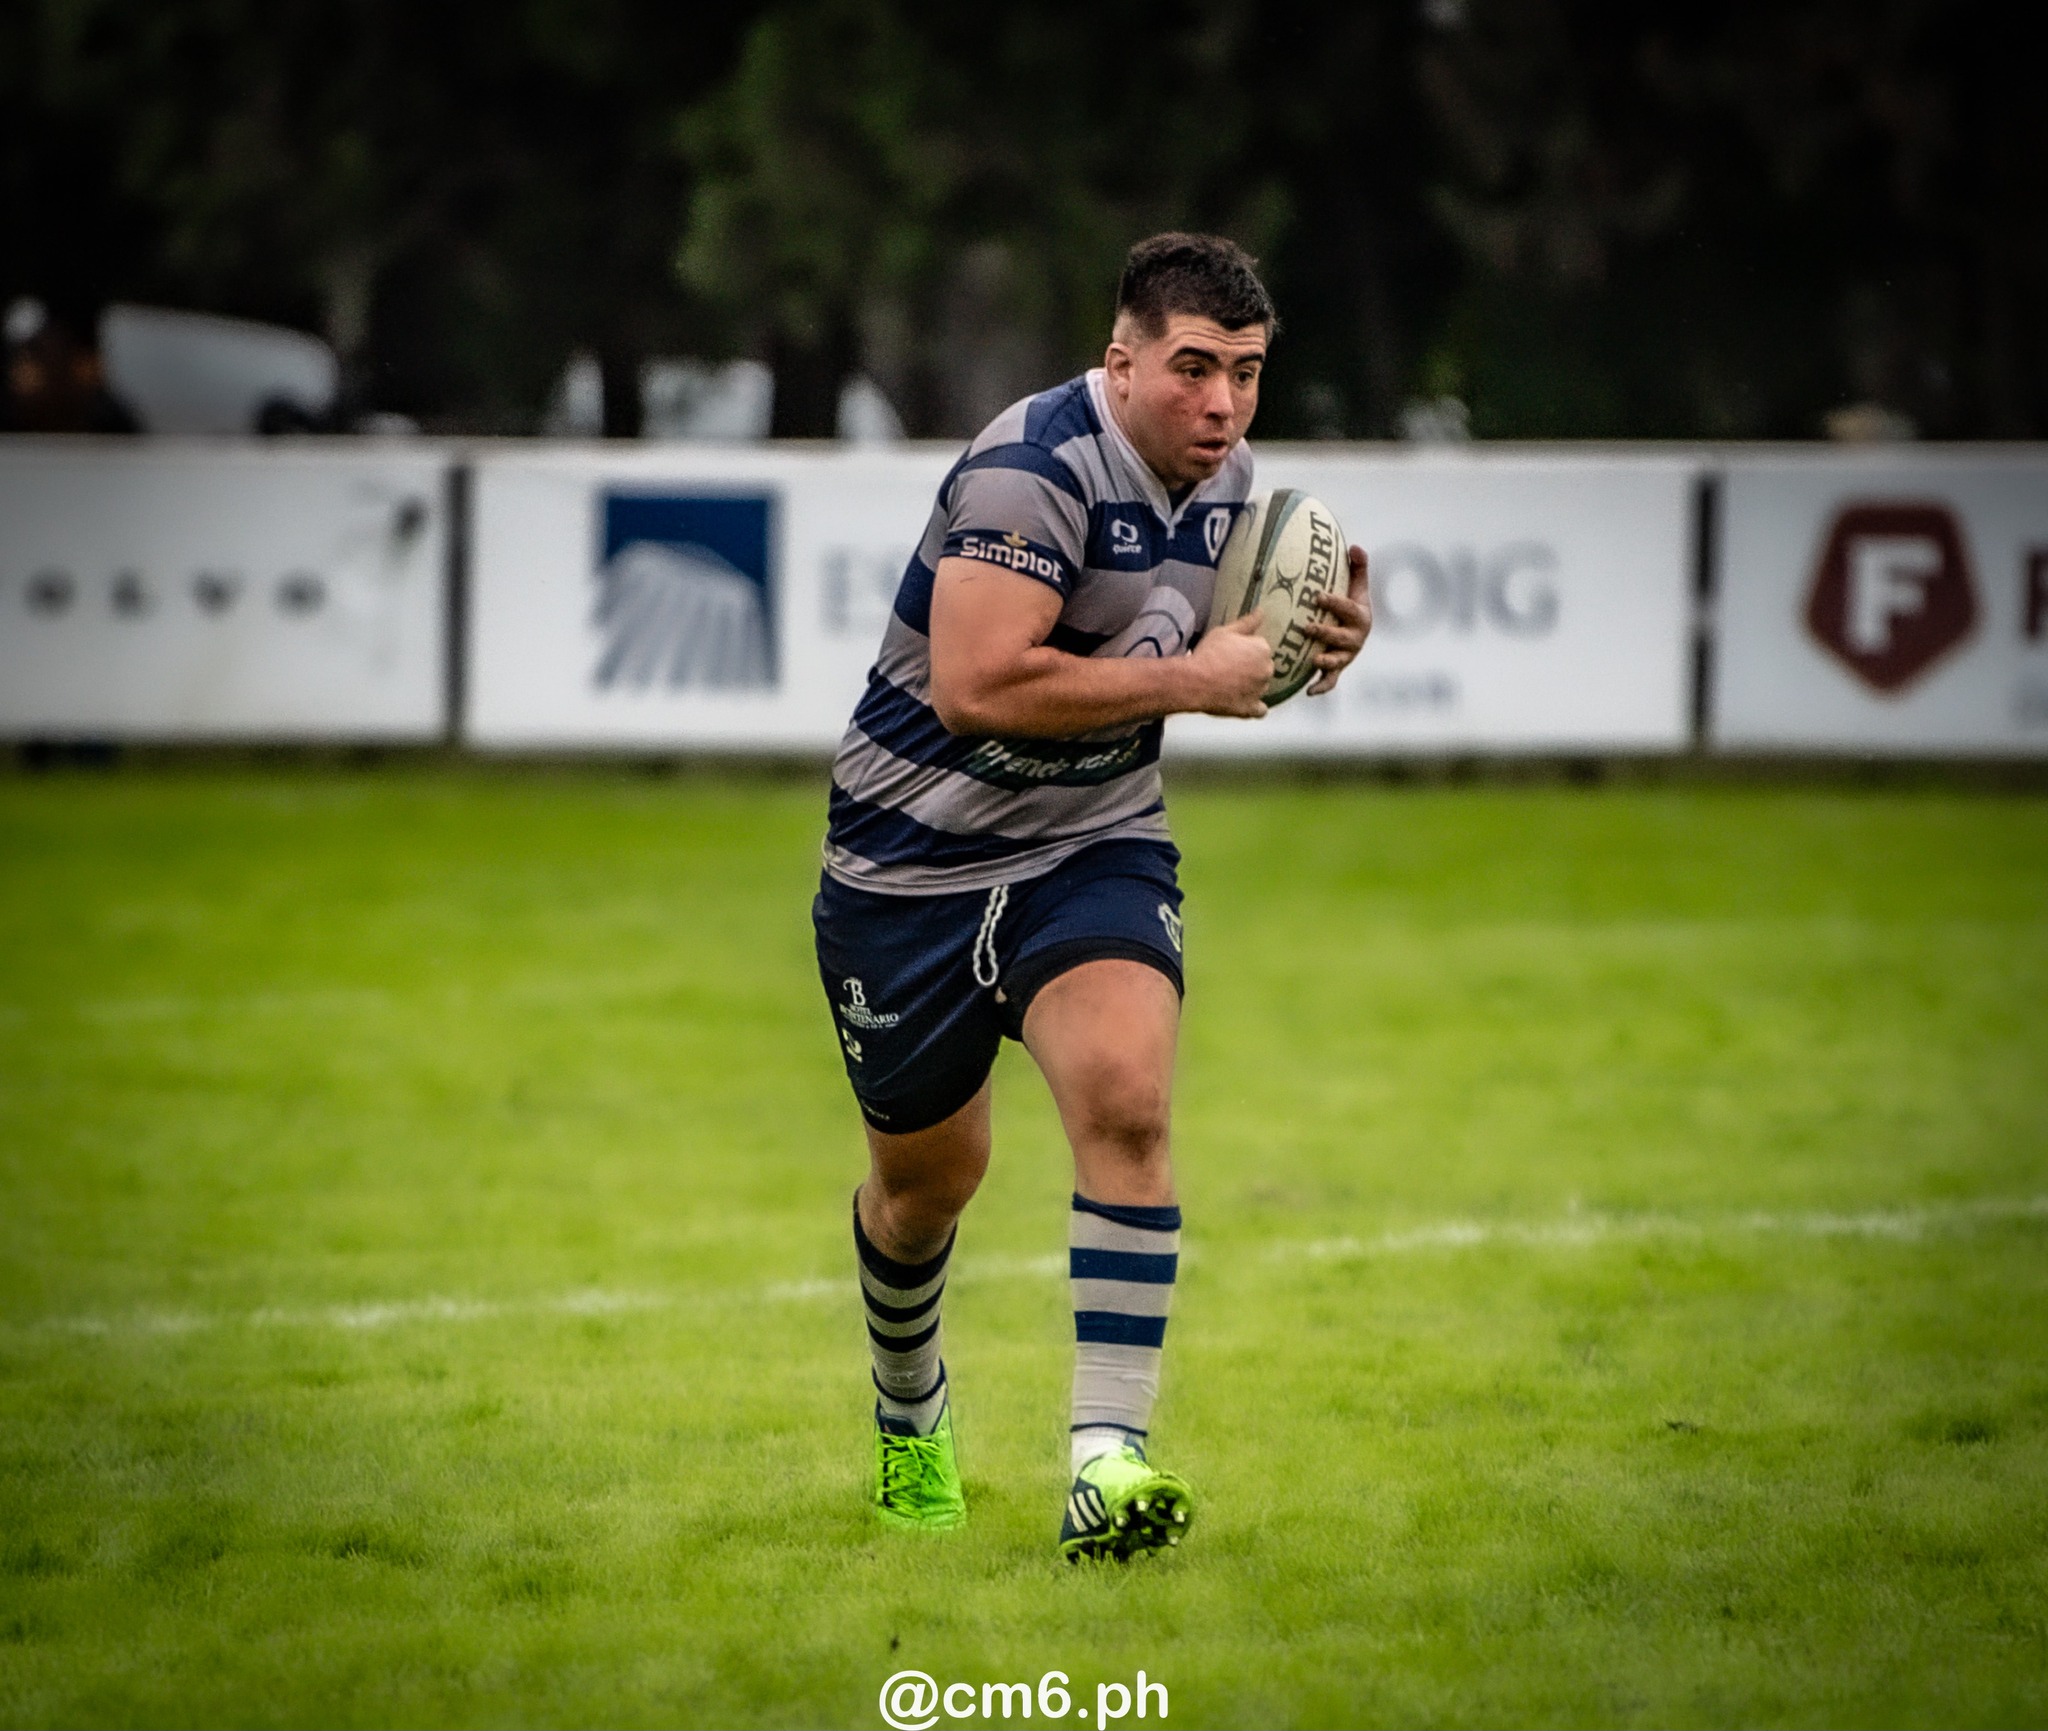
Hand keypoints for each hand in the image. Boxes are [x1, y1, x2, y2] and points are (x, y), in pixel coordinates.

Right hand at [1186, 610, 1272, 717]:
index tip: (1231, 652)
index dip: (1245, 649)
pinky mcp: (1250, 708)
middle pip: (1262, 666)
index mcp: (1262, 648)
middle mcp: (1267, 669)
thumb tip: (1262, 611)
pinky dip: (1254, 706)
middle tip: (1229, 667)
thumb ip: (1247, 622)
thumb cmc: (1208, 654)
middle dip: (1250, 667)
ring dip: (1251, 685)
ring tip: (1229, 684)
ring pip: (1261, 686)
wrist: (1194, 682)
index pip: (1260, 647)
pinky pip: (1260, 710)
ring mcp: (1260, 691)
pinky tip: (1243, 701)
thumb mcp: (1224, 632)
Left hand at [1304, 545, 1371, 696]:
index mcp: (1361, 617)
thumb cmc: (1351, 604)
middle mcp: (1356, 639)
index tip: (1317, 596)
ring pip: (1338, 661)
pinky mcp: (1336, 670)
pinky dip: (1321, 687)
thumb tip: (1354, 546)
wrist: (1354, 630)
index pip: (1349, 610)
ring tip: (1314, 660)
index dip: (1335, 603)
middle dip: (1327, 633)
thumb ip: (1358, 567)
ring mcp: (1346, 656)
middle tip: (1308, 627)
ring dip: (1327, 661)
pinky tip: (1308, 692)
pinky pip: (1330, 681)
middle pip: (1344, 638)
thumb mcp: (1356, 586)